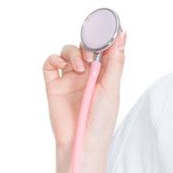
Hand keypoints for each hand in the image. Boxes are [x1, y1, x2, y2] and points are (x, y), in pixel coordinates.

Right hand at [42, 31, 127, 153]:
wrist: (81, 142)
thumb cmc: (100, 120)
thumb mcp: (112, 88)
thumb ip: (115, 61)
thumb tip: (123, 35)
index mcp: (103, 74)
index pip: (103, 48)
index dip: (104, 38)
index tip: (107, 30)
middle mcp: (86, 74)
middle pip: (84, 46)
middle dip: (88, 44)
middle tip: (92, 54)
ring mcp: (69, 79)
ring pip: (67, 51)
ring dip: (73, 53)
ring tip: (81, 68)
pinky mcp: (54, 85)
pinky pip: (50, 63)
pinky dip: (55, 59)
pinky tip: (63, 66)